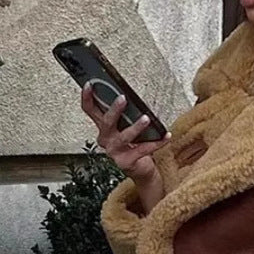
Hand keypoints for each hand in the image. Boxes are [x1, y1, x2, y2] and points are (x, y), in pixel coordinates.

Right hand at [80, 84, 169, 204]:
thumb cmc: (134, 145)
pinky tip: (166, 136)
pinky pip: (143, 150)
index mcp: (104, 128)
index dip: (87, 97)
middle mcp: (106, 139)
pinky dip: (156, 142)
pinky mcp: (126, 162)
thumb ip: (126, 115)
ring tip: (146, 118)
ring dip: (136, 127)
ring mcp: (114, 152)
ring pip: (124, 137)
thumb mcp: (127, 127)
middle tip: (123, 98)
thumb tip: (131, 96)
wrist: (141, 170)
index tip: (90, 84)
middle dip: (114, 110)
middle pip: (106, 122)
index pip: (90, 110)